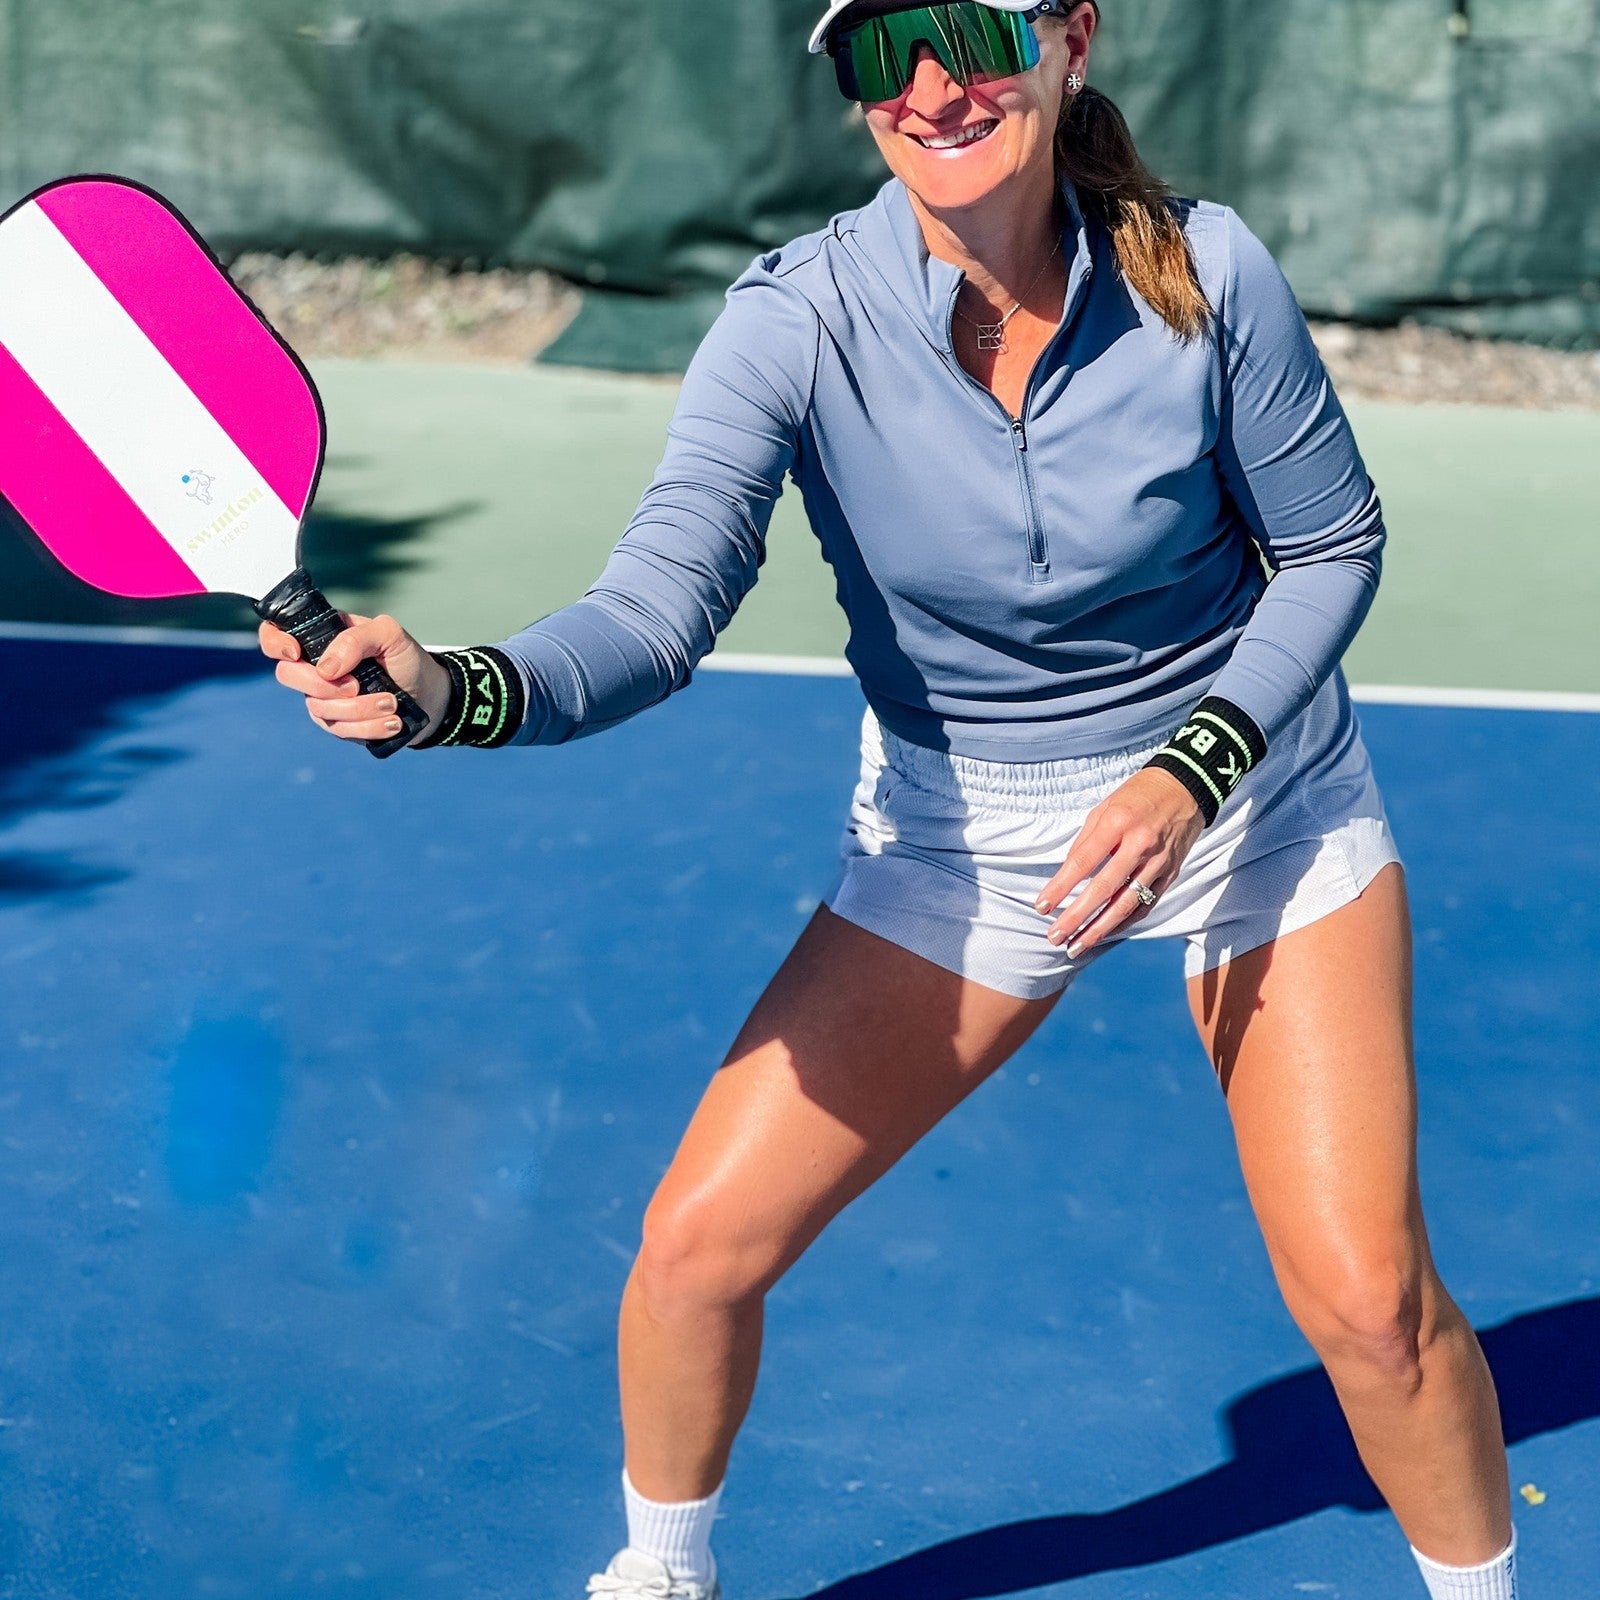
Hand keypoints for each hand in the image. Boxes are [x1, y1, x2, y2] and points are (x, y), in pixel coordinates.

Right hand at [258, 611, 452, 745]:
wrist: (430, 695)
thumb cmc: (406, 659)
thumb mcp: (390, 635)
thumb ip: (357, 638)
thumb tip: (326, 668)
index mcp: (322, 637)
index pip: (276, 633)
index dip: (275, 642)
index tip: (297, 653)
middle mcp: (316, 667)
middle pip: (287, 675)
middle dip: (323, 685)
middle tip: (358, 685)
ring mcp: (323, 697)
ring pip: (317, 708)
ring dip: (358, 709)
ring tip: (391, 703)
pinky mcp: (337, 724)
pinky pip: (338, 730)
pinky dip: (368, 727)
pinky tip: (392, 722)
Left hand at [1034, 767, 1205, 956]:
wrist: (1186, 787)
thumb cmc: (1137, 796)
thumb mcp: (1104, 807)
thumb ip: (1085, 841)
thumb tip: (1066, 874)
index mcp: (1118, 823)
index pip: (1082, 862)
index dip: (1060, 887)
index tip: (1041, 907)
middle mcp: (1140, 845)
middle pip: (1103, 889)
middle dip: (1076, 917)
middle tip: (1055, 936)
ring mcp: (1159, 862)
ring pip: (1126, 904)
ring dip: (1099, 929)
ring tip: (1076, 946)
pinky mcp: (1171, 873)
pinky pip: (1145, 904)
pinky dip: (1124, 922)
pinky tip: (1104, 932)